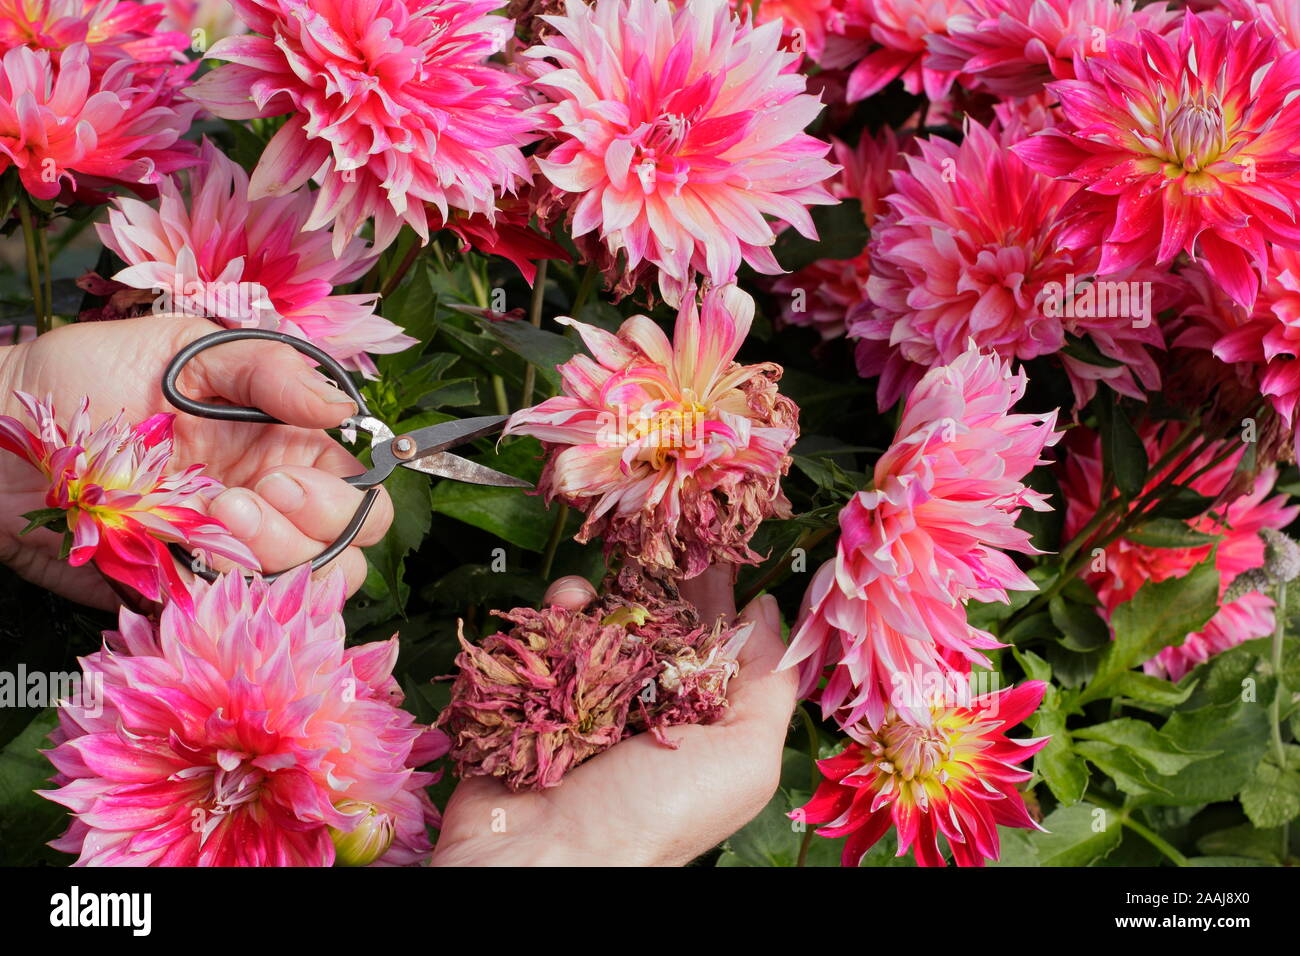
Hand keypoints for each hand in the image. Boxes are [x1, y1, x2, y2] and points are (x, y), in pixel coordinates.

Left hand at [0, 315, 392, 608]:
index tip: (284, 478)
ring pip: (306, 590)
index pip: (362, 486)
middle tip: (238, 501)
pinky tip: (185, 564)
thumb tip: (343, 408)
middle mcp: (270, 503)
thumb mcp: (184, 348)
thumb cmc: (86, 378)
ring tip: (207, 523)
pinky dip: (229, 603)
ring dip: (271, 564)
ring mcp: (231, 553)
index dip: (343, 494)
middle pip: (350, 547)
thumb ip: (270, 369)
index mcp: (285, 443)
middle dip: (313, 531)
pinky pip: (239, 619)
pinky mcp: (184, 594)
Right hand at [429, 565, 797, 865]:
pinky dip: (552, 612)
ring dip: (601, 592)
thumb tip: (772, 613)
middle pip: (654, 624)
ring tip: (602, 578)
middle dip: (655, 580)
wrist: (545, 859)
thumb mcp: (745, 758)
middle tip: (657, 536)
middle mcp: (642, 708)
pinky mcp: (530, 694)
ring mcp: (583, 699)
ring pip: (597, 623)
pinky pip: (542, 637)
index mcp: (698, 722)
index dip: (716, 595)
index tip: (716, 545)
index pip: (713, 643)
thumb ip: (771, 687)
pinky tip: (565, 602)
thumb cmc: (654, 817)